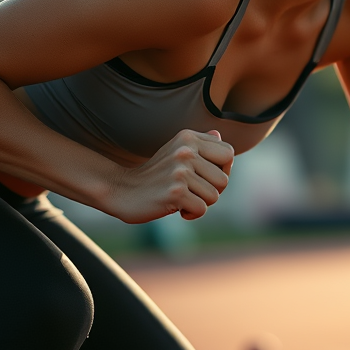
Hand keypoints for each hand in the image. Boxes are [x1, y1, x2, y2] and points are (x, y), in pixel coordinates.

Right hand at [105, 129, 234, 223]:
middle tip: (191, 191)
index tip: (204, 176)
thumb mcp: (175, 152)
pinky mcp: (175, 192)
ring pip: (214, 196)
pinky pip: (202, 209)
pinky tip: (175, 207)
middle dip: (211, 191)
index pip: (228, 153)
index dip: (222, 169)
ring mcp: (180, 171)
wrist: (121, 190)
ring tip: (181, 198)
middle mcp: (186, 151)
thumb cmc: (155, 175)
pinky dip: (191, 213)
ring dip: (200, 203)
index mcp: (189, 138)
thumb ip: (200, 144)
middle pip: (224, 179)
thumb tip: (220, 135)